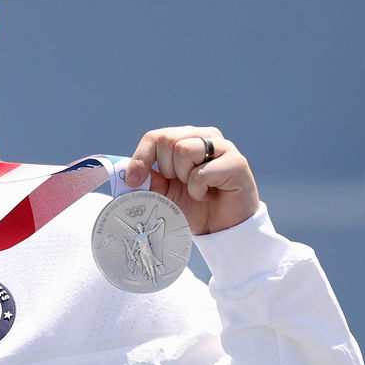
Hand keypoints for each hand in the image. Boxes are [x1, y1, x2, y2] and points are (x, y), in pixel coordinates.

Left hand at [123, 126, 259, 234]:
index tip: (134, 180)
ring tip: (195, 188)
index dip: (141, 158)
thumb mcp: (161, 192)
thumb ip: (146, 179)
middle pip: (167, 139)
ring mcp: (223, 147)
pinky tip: (207, 195)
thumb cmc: (192, 206)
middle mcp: (205, 137)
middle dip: (166, 169)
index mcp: (186, 138)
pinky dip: (198, 189)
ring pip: (184, 149)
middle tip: (180, 184)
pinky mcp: (237, 163)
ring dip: (183, 177)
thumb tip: (127, 172)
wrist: (220, 228)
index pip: (155, 136)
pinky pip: (202, 171)